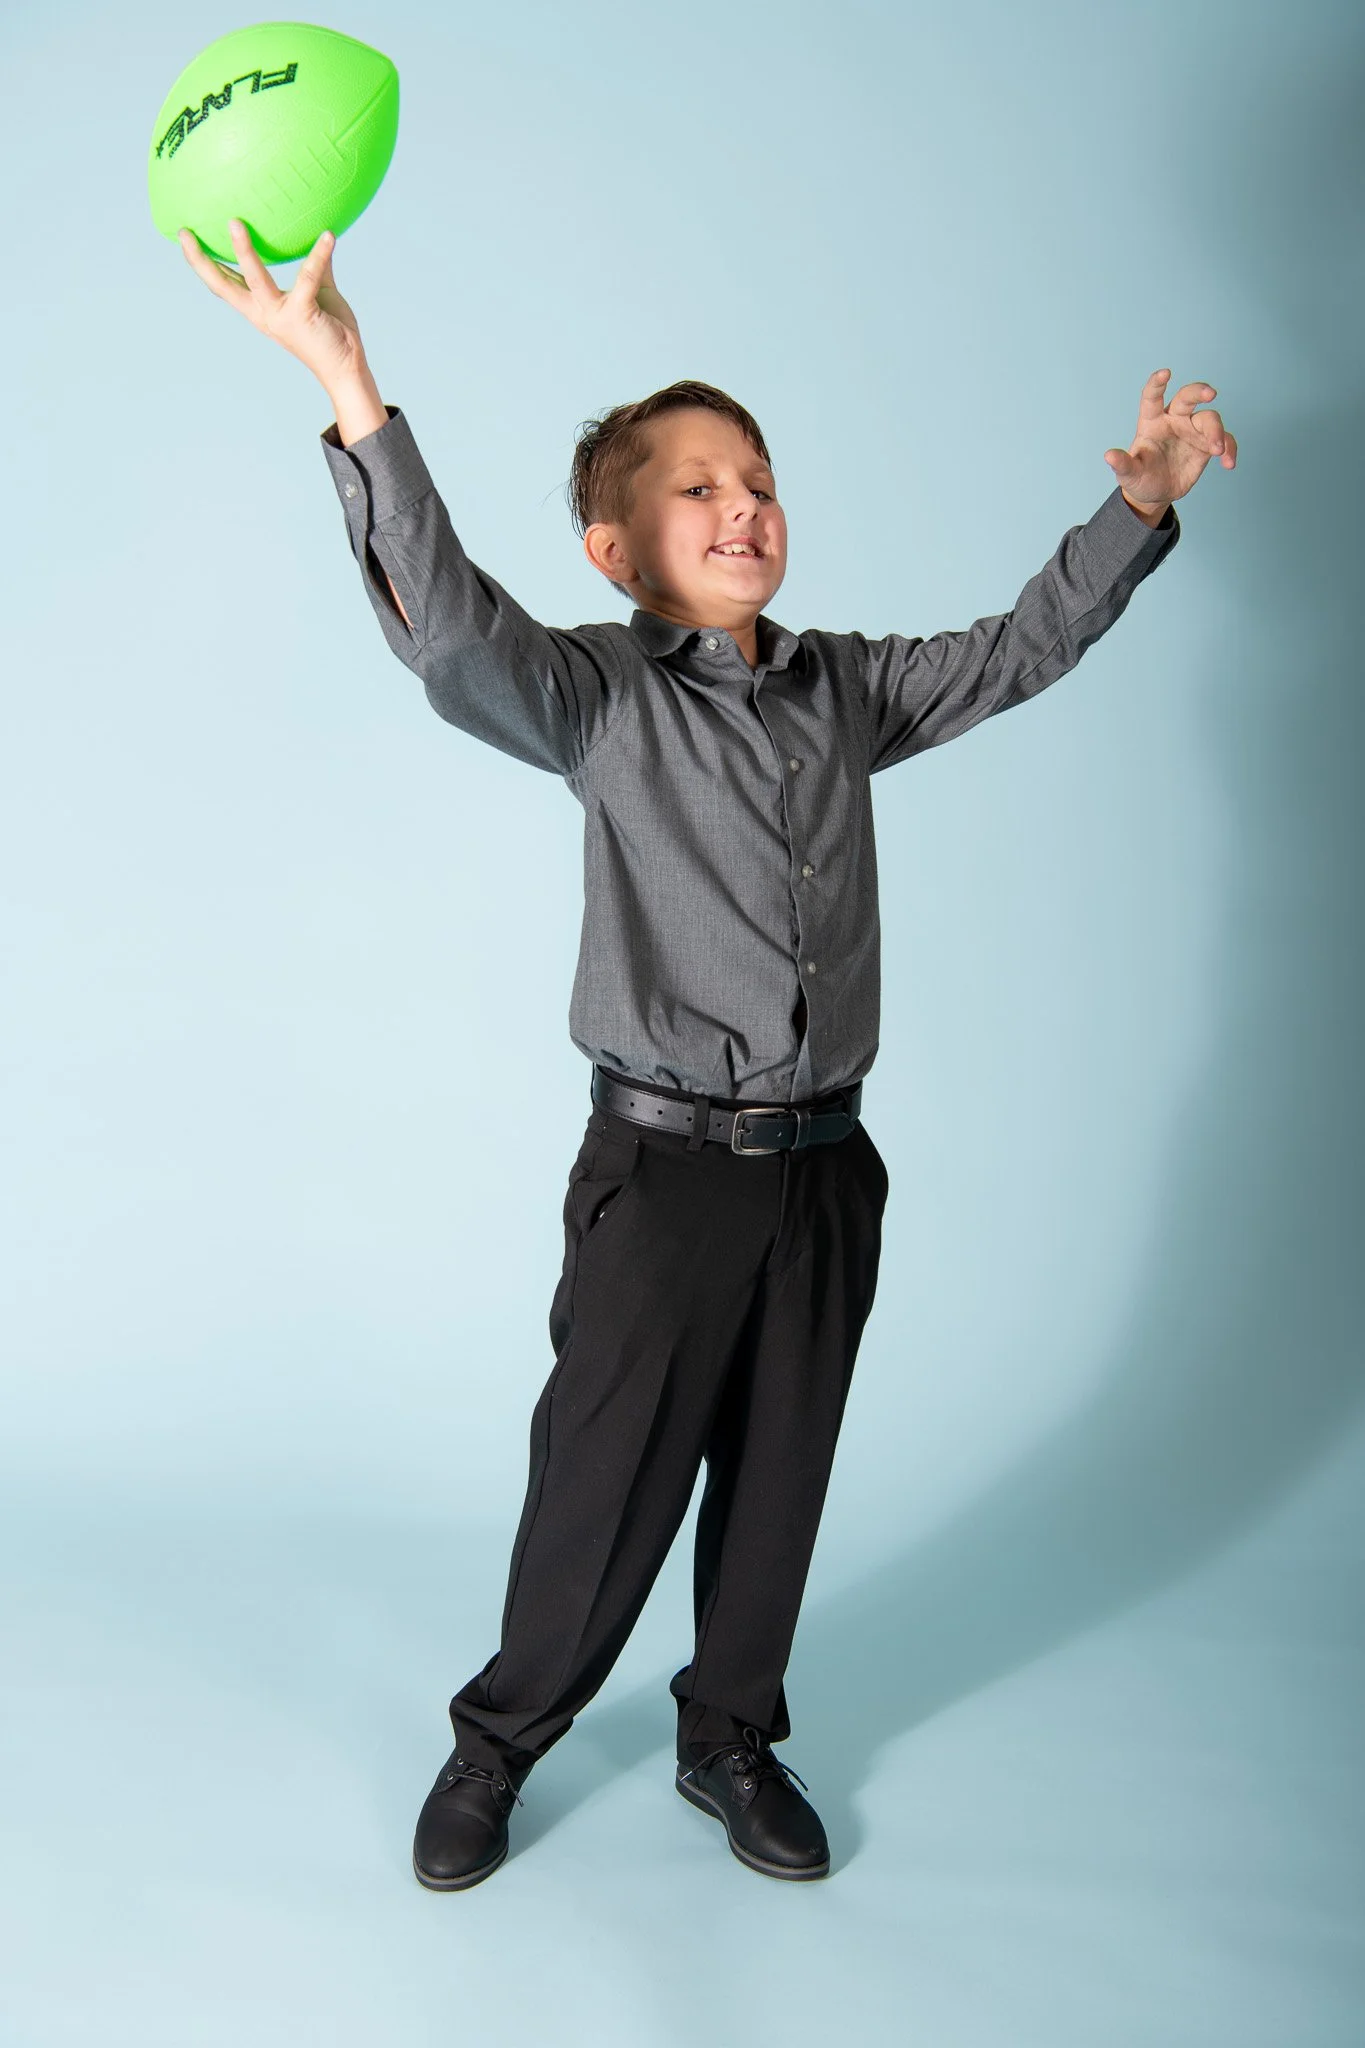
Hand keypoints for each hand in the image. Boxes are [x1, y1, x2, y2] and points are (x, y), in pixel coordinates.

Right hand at [177, 218, 367, 392]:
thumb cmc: (331, 333)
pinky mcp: (301, 314)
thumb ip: (316, 269)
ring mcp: (279, 315)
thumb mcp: (318, 295)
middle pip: (223, 285)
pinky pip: (308, 276)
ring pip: (255, 279)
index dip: (203, 263)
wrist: (347, 368)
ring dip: (243, 251)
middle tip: (185, 232)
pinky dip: (319, 254)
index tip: (185, 238)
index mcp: (260, 309)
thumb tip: (323, 237)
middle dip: (202, 260)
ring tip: (234, 223)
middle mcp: (264, 313)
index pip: (225, 284)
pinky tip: (329, 236)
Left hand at [1103, 369, 1236, 515]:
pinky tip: (1229, 463)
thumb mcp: (1129, 475)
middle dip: (1199, 391)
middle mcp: (1173, 420)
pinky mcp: (1206, 444)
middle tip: (1211, 394)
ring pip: (1209, 418)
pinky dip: (1230, 448)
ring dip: (1217, 431)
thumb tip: (1109, 456)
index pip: (1153, 397)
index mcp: (1151, 422)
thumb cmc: (1139, 479)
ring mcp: (1191, 430)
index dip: (1157, 384)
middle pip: (1187, 397)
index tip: (1165, 373)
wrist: (1156, 494)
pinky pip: (1224, 440)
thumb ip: (1122, 465)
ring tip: (1218, 451)